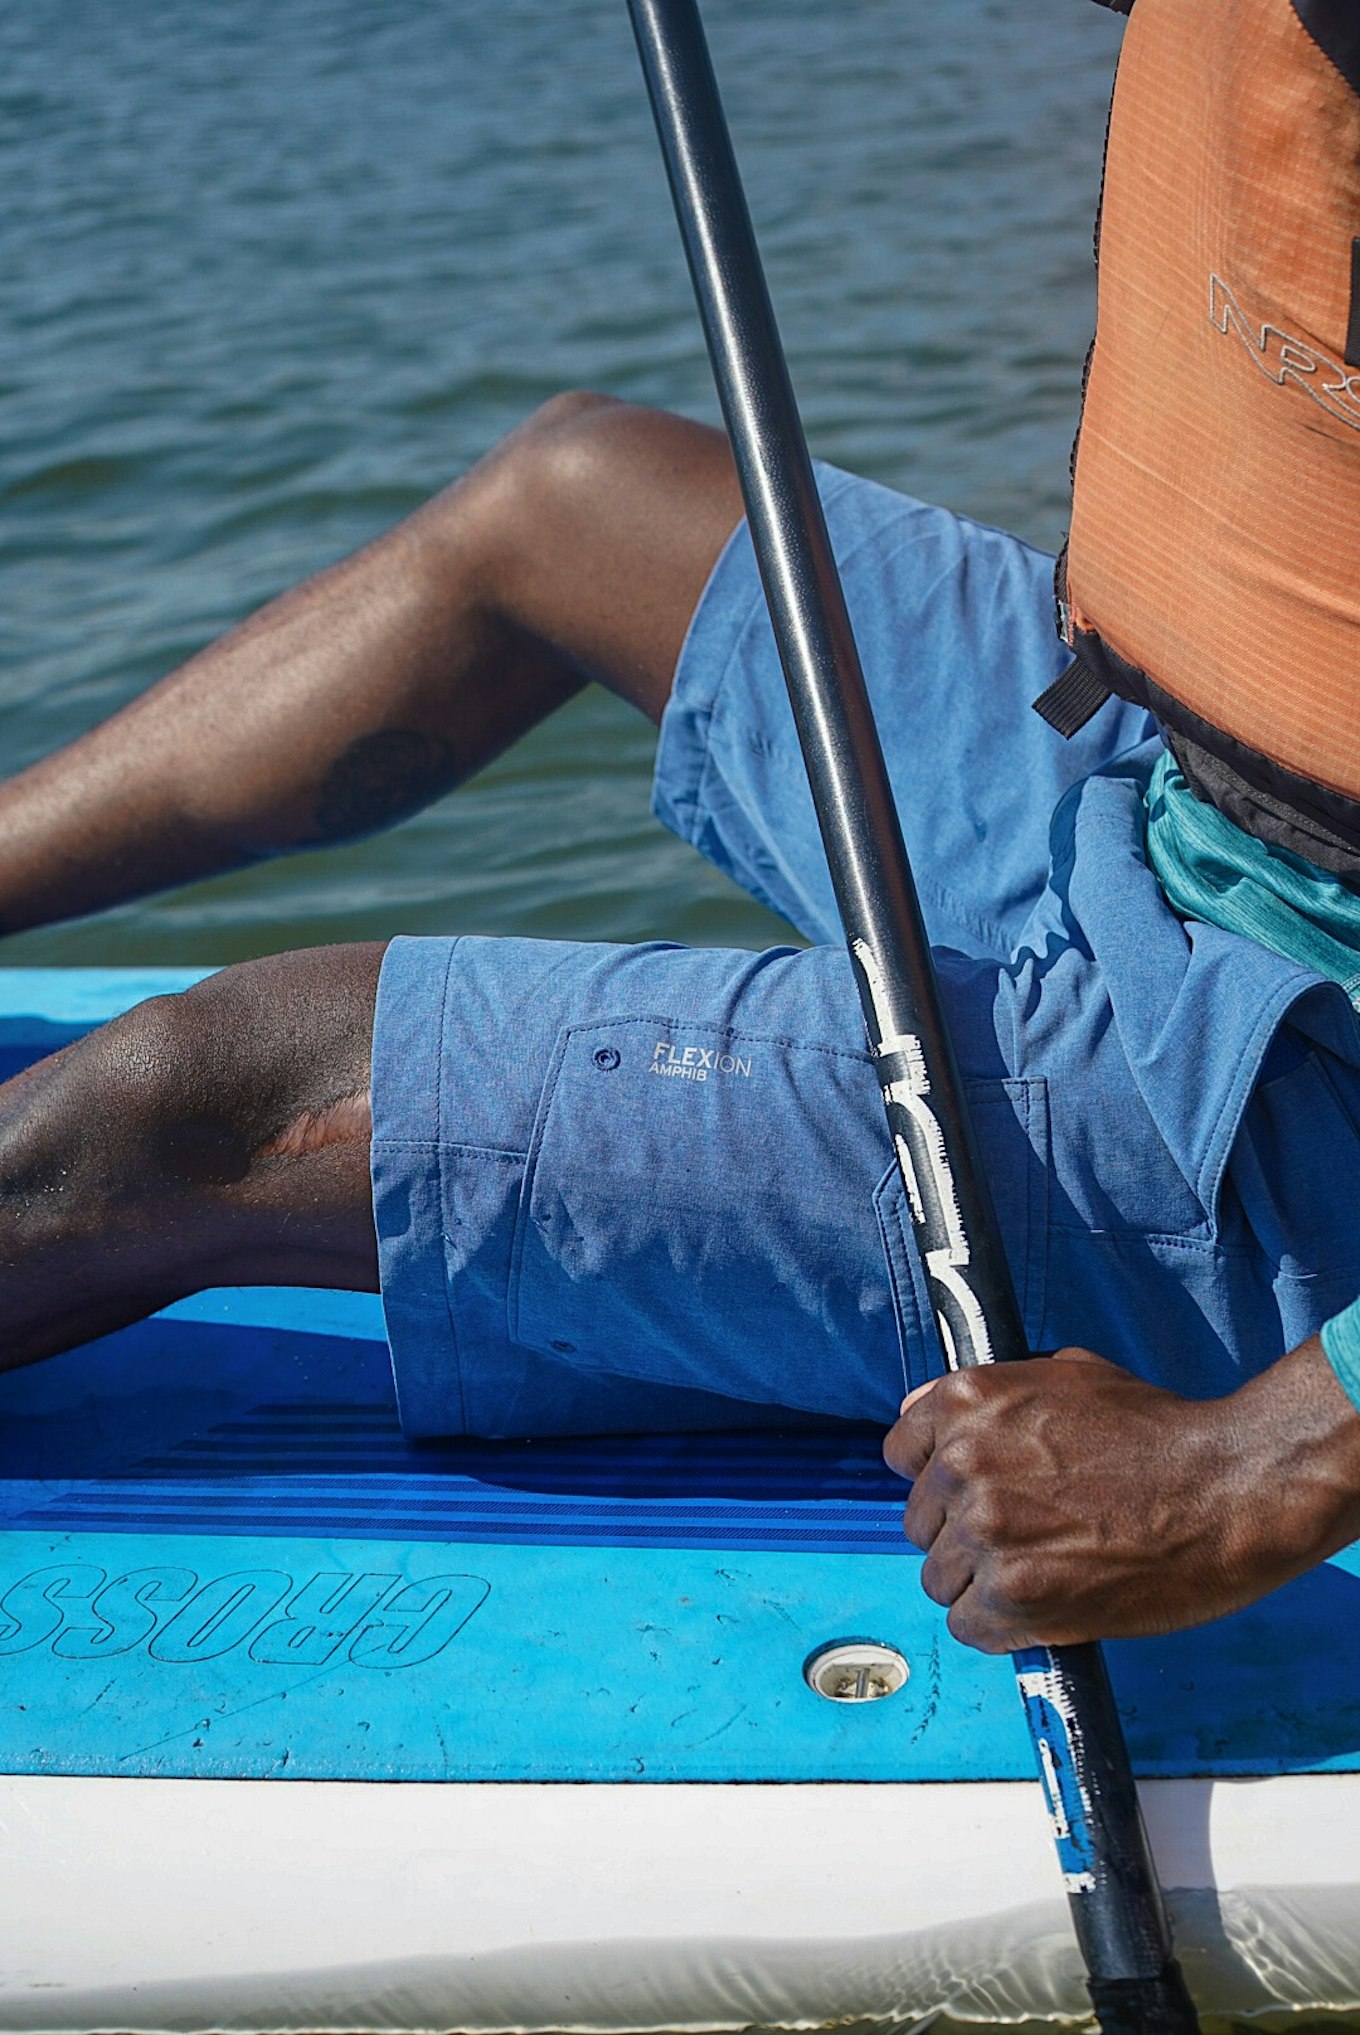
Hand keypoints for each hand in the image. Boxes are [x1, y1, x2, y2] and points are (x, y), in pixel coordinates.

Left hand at [882, 1339, 1359, 1652]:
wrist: (1224, 1490)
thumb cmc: (1158, 1431)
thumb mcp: (1066, 1375)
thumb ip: (991, 1396)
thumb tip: (928, 1417)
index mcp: (968, 1401)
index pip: (902, 1454)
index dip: (938, 1478)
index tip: (970, 1495)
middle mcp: (963, 1462)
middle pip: (921, 1522)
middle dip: (964, 1533)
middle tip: (1024, 1538)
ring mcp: (984, 1530)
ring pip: (941, 1578)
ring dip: (982, 1583)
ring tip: (1042, 1573)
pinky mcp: (1012, 1595)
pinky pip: (969, 1625)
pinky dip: (1000, 1626)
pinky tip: (1043, 1607)